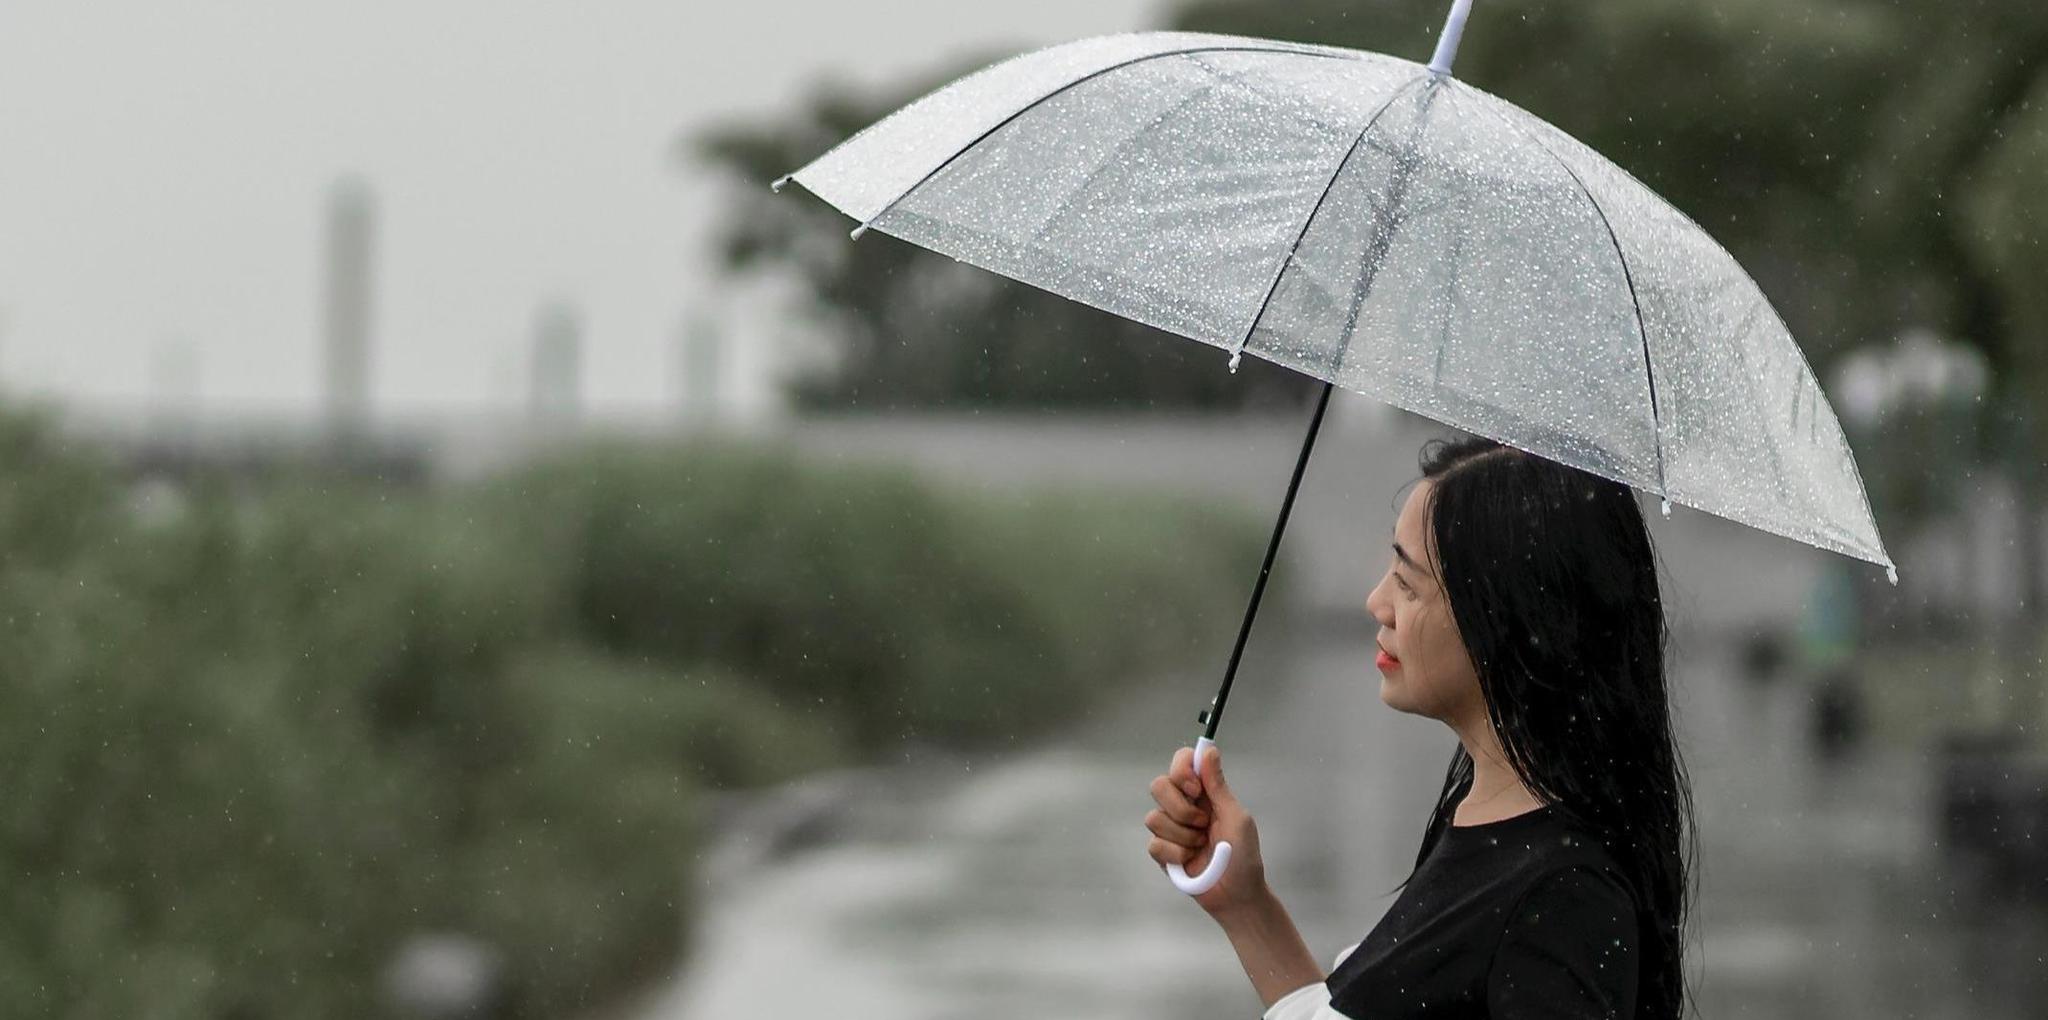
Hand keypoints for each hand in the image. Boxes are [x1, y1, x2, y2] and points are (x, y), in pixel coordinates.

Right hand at [1145, 745, 1267, 916]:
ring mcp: (1171, 829)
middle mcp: (1184, 806)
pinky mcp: (1162, 853)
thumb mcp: (1236, 817)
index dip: (1182, 770)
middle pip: (1158, 786)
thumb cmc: (1243, 856)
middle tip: (1202, 823)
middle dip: (1180, 808)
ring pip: (1154, 817)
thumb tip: (1208, 750)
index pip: (1181, 762)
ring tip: (1201, 846)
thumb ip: (1218, 785)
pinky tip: (1191, 861)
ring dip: (1183, 835)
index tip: (1196, 789)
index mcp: (1204, 793)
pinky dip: (1176, 854)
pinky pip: (1154, 844)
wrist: (1236, 895)